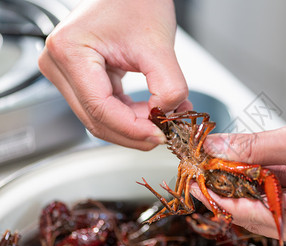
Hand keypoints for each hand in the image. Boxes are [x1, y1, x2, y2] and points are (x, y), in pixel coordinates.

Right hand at [38, 0, 188, 149]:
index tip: (159, 134)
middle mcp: (59, 64)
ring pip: (101, 118)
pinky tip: (153, 111)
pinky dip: (131, 114)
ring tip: (165, 118)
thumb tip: (166, 117)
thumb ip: (168, 86)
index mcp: (69, 51)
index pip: (100, 108)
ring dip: (135, 125)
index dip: (132, 129)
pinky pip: (106, 107)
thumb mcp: (158, 45)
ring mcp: (67, 72)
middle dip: (134, 132)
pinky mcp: (81, 77)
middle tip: (165, 133)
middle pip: (96, 120)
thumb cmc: (137, 1)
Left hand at [193, 77, 285, 245]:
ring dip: (255, 182)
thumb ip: (254, 147)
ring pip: (280, 203)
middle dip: (237, 189)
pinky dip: (275, 179)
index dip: (224, 200)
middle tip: (208, 171)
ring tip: (227, 163)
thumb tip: (216, 149)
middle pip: (267, 213)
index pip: (259, 217)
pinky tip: (256, 163)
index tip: (198, 186)